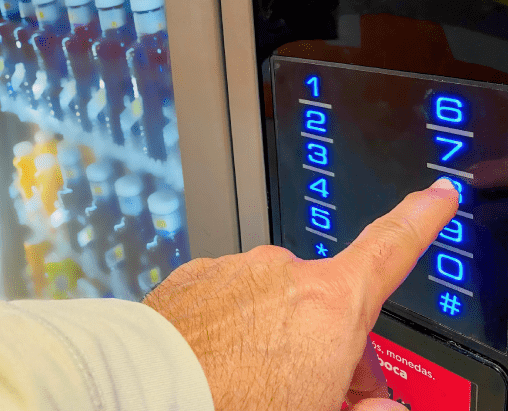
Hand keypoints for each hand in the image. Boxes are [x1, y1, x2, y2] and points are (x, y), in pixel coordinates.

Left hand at [143, 179, 458, 410]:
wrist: (147, 393)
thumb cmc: (231, 407)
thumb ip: (364, 409)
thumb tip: (381, 409)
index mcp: (329, 305)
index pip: (390, 250)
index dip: (421, 219)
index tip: (436, 194)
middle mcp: (282, 274)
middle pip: (327, 302)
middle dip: (330, 341)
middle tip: (315, 390)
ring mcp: (233, 271)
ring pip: (272, 301)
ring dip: (275, 333)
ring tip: (252, 382)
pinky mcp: (194, 277)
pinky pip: (228, 299)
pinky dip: (232, 325)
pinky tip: (219, 361)